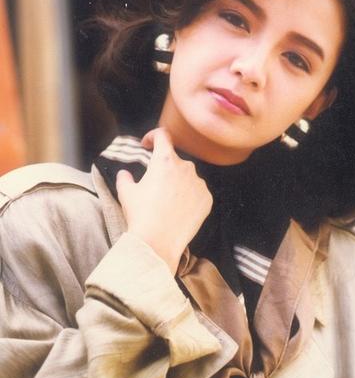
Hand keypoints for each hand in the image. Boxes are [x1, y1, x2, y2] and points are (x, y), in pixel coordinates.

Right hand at [116, 128, 212, 272]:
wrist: (159, 241)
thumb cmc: (141, 215)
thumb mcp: (126, 193)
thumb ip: (124, 178)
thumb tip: (125, 174)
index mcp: (165, 160)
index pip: (162, 135)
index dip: (153, 136)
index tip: (148, 144)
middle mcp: (186, 167)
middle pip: (174, 160)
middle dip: (164, 169)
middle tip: (154, 187)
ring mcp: (199, 183)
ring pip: (187, 177)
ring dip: (178, 184)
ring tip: (166, 203)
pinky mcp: (207, 199)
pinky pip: (198, 192)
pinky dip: (189, 197)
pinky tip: (178, 210)